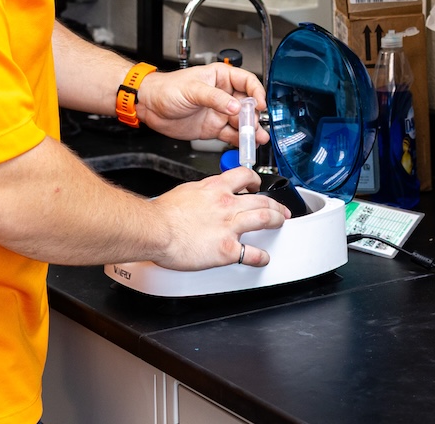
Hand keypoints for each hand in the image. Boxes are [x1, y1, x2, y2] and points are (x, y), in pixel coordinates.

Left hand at [137, 64, 269, 145]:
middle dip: (253, 116)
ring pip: (241, 122)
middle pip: (247, 105)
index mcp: (221, 77)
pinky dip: (239, 141)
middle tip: (255, 127)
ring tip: (257, 139)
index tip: (260, 105)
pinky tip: (245, 145)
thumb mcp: (192, 89)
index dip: (257, 93)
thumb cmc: (167, 89)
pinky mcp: (213, 127)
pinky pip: (230, 135)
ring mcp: (219, 112)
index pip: (247, 82)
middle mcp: (223, 94)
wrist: (150, 106)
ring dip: (250, 131)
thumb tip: (235, 105)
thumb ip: (215, 98)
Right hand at [152, 167, 289, 270]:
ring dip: (276, 220)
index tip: (257, 185)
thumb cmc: (162, 214)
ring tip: (280, 223)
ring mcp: (229, 226)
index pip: (243, 176)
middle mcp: (226, 204)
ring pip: (264, 218)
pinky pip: (251, 253)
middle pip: (261, 199)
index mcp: (214, 188)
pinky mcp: (226, 249)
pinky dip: (260, 257)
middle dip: (275, 204)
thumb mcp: (185, 191)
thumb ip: (201, 193)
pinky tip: (263, 258)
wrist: (154, 229)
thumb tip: (203, 197)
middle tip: (280, 209)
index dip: (255, 180)